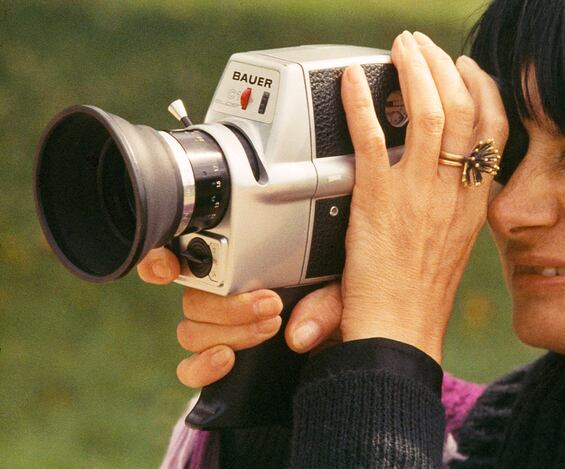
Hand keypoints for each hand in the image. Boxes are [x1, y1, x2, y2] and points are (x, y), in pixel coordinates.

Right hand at [137, 247, 343, 387]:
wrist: (338, 354)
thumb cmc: (337, 308)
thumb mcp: (341, 295)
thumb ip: (326, 303)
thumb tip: (299, 332)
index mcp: (243, 267)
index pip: (187, 253)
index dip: (164, 259)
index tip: (169, 267)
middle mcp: (221, 298)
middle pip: (193, 297)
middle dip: (230, 304)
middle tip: (272, 305)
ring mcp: (216, 333)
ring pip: (190, 330)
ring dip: (227, 330)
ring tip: (267, 328)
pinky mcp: (216, 366)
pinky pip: (188, 369)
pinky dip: (202, 366)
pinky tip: (227, 359)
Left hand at [338, 31, 507, 362]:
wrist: (398, 333)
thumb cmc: (419, 296)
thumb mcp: (452, 245)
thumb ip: (451, 205)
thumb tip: (445, 176)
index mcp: (472, 201)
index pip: (496, 128)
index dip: (484, 88)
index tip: (468, 67)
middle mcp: (452, 191)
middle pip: (464, 108)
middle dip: (444, 65)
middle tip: (422, 46)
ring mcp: (418, 193)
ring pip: (428, 112)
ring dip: (413, 71)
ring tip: (399, 47)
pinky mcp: (378, 200)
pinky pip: (372, 137)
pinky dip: (359, 101)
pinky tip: (349, 79)